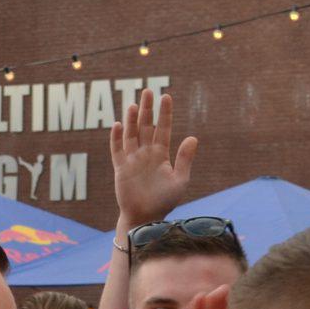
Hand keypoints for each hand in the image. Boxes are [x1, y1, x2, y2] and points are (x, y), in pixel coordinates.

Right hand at [110, 89, 197, 229]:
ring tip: (135, 104)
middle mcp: (146, 153)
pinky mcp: (120, 168)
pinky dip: (116, 138)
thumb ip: (185, 159)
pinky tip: (118, 125)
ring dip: (132, 120)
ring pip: (131, 134)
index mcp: (161, 154)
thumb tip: (193, 137)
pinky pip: (117, 150)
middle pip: (146, 126)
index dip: (165, 113)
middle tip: (148, 90)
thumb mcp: (180, 180)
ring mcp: (132, 159)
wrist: (146, 218)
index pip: (163, 128)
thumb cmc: (164, 201)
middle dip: (148, 109)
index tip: (166, 96)